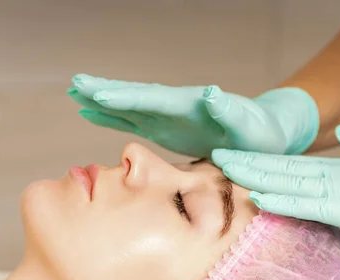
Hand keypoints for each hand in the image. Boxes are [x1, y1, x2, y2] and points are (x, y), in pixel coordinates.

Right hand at [68, 74, 318, 157]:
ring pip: (130, 106)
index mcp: (192, 106)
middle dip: (107, 91)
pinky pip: (135, 121)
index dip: (127, 98)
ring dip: (103, 101)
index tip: (99, 93)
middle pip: (136, 96)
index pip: (155, 99)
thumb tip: (211, 94)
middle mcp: (176, 107)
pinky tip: (93, 113)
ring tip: (74, 92)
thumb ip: (230, 112)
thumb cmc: (261, 134)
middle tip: (75, 83)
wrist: (264, 136)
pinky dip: (113, 116)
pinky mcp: (168, 129)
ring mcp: (170, 117)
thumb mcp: (250, 125)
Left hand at [212, 125, 339, 256]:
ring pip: (291, 181)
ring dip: (256, 175)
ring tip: (225, 170)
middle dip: (249, 161)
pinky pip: (310, 205)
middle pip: (286, 167)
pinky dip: (282, 200)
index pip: (297, 162)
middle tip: (216, 156)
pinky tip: (258, 196)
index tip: (239, 157)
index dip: (265, 159)